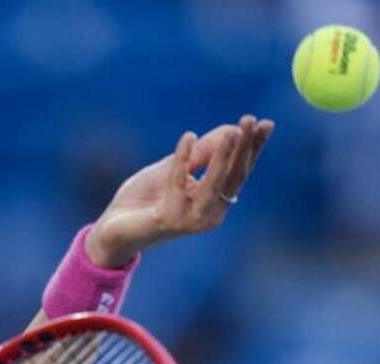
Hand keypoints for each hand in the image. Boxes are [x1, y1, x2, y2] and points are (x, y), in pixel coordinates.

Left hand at [85, 115, 273, 266]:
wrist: (113, 228)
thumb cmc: (144, 200)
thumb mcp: (175, 169)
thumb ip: (201, 153)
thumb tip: (231, 130)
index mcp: (215, 201)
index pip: (240, 172)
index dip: (253, 148)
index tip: (266, 123)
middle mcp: (210, 214)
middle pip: (233, 178)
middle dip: (244, 148)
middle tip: (252, 120)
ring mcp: (192, 220)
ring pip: (214, 184)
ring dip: (224, 156)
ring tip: (233, 131)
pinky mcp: (171, 220)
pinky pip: (179, 184)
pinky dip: (183, 159)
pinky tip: (186, 137)